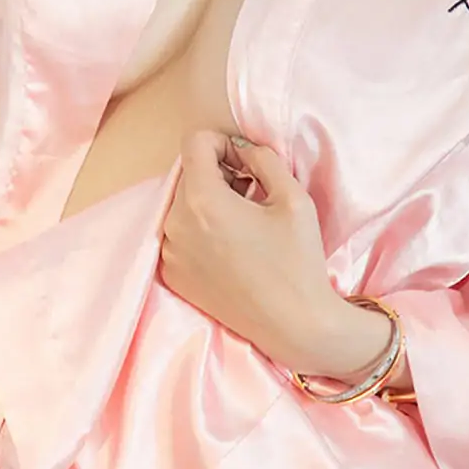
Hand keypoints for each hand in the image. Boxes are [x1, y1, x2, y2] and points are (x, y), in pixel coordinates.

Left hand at [158, 129, 352, 374]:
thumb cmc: (298, 261)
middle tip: (252, 195)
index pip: (195, 143)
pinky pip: (179, 234)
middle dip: (218, 174)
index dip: (224, 144)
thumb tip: (242, 149)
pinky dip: (200, 230)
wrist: (294, 325)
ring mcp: (170, 253)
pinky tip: (231, 248)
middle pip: (188, 174)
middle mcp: (175, 224)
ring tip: (243, 224)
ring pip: (182, 204)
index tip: (247, 165)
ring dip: (208, 202)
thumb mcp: (293, 197)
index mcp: (202, 201)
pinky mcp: (173, 275)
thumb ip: (263, 159)